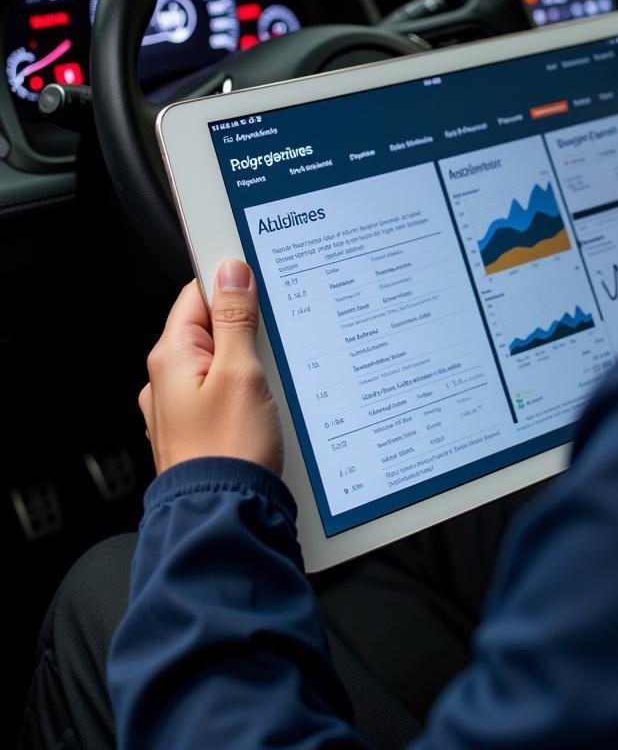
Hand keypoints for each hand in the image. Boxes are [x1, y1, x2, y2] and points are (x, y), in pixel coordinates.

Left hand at [138, 259, 283, 474]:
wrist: (225, 517)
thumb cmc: (229, 451)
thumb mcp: (242, 373)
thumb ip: (236, 320)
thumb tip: (231, 274)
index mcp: (171, 357)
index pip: (197, 296)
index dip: (231, 286)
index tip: (262, 285)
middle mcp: (167, 381)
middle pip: (212, 330)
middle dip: (247, 330)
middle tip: (275, 341)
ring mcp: (182, 408)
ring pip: (222, 364)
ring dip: (251, 364)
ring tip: (273, 382)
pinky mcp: (200, 430)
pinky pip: (225, 394)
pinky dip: (248, 391)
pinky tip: (268, 404)